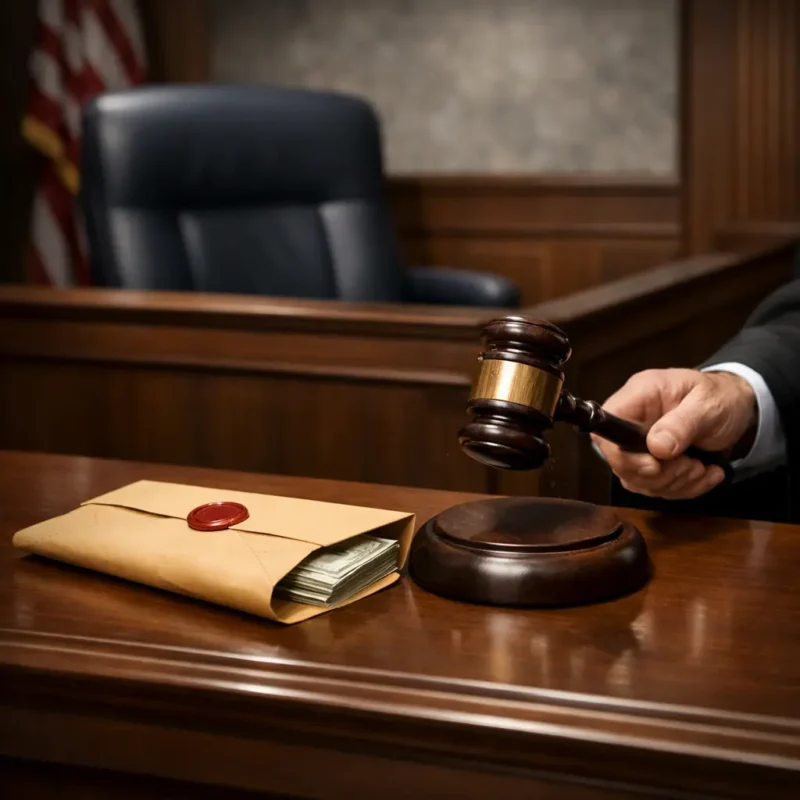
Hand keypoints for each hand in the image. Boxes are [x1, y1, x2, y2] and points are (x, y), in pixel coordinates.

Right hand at [591, 368, 756, 498]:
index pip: (606, 431)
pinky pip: (655, 487)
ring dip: (675, 483)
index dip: (623, 456)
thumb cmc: (721, 397)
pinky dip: (683, 488)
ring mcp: (638, 444)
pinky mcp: (650, 462)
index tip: (655, 466)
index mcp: (638, 397)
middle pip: (621, 462)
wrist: (737, 407)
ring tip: (702, 468)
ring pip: (639, 481)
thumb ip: (682, 424)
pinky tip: (705, 474)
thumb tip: (656, 447)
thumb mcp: (708, 405)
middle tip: (692, 466)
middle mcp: (631, 420)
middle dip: (660, 474)